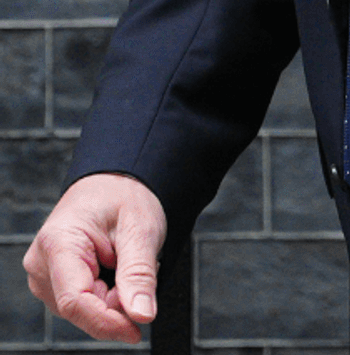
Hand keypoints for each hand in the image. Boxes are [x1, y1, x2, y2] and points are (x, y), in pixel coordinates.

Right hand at [23, 174, 165, 343]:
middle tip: (143, 269)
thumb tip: (141, 315)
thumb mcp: (142, 229)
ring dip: (114, 296)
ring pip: (83, 309)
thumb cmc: (124, 197)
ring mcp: (44, 275)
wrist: (113, 183)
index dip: (106, 322)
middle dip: (118, 302)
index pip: (75, 300)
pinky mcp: (53, 281)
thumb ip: (140, 274)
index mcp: (59, 243)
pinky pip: (83, 302)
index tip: (136, 329)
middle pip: (81, 308)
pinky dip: (107, 293)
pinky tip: (116, 268)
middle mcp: (42, 263)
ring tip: (126, 261)